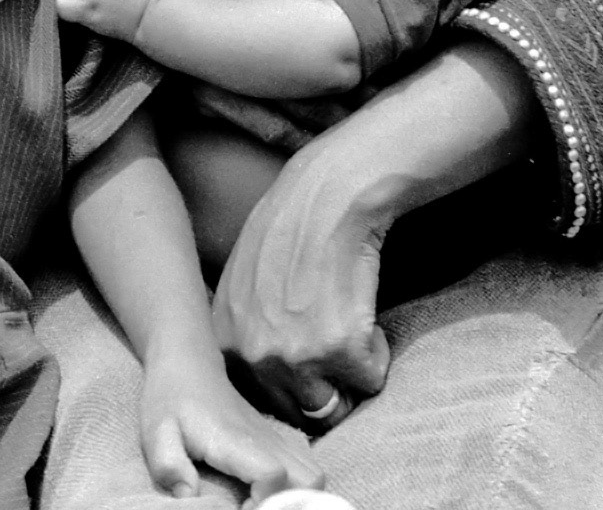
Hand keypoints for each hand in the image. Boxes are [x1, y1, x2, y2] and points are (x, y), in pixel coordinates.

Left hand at [140, 352, 322, 504]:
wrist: (188, 360)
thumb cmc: (170, 396)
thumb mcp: (156, 431)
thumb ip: (169, 465)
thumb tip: (188, 497)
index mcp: (235, 440)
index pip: (274, 474)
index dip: (268, 500)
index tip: (245, 508)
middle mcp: (263, 439)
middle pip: (311, 478)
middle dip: (294, 503)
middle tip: (258, 508)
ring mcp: (273, 439)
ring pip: (312, 473)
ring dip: (297, 496)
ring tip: (262, 504)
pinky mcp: (274, 441)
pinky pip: (302, 468)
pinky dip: (294, 487)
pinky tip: (262, 494)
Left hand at [211, 132, 390, 432]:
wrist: (330, 193)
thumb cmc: (290, 226)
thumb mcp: (241, 279)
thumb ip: (244, 327)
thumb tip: (259, 370)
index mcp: (225, 340)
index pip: (258, 396)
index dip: (289, 378)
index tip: (305, 353)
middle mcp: (253, 355)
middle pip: (296, 408)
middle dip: (321, 384)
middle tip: (334, 341)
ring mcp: (296, 356)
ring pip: (332, 406)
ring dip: (348, 374)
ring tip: (348, 325)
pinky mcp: (342, 350)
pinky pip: (370, 379)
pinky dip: (377, 352)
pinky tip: (365, 313)